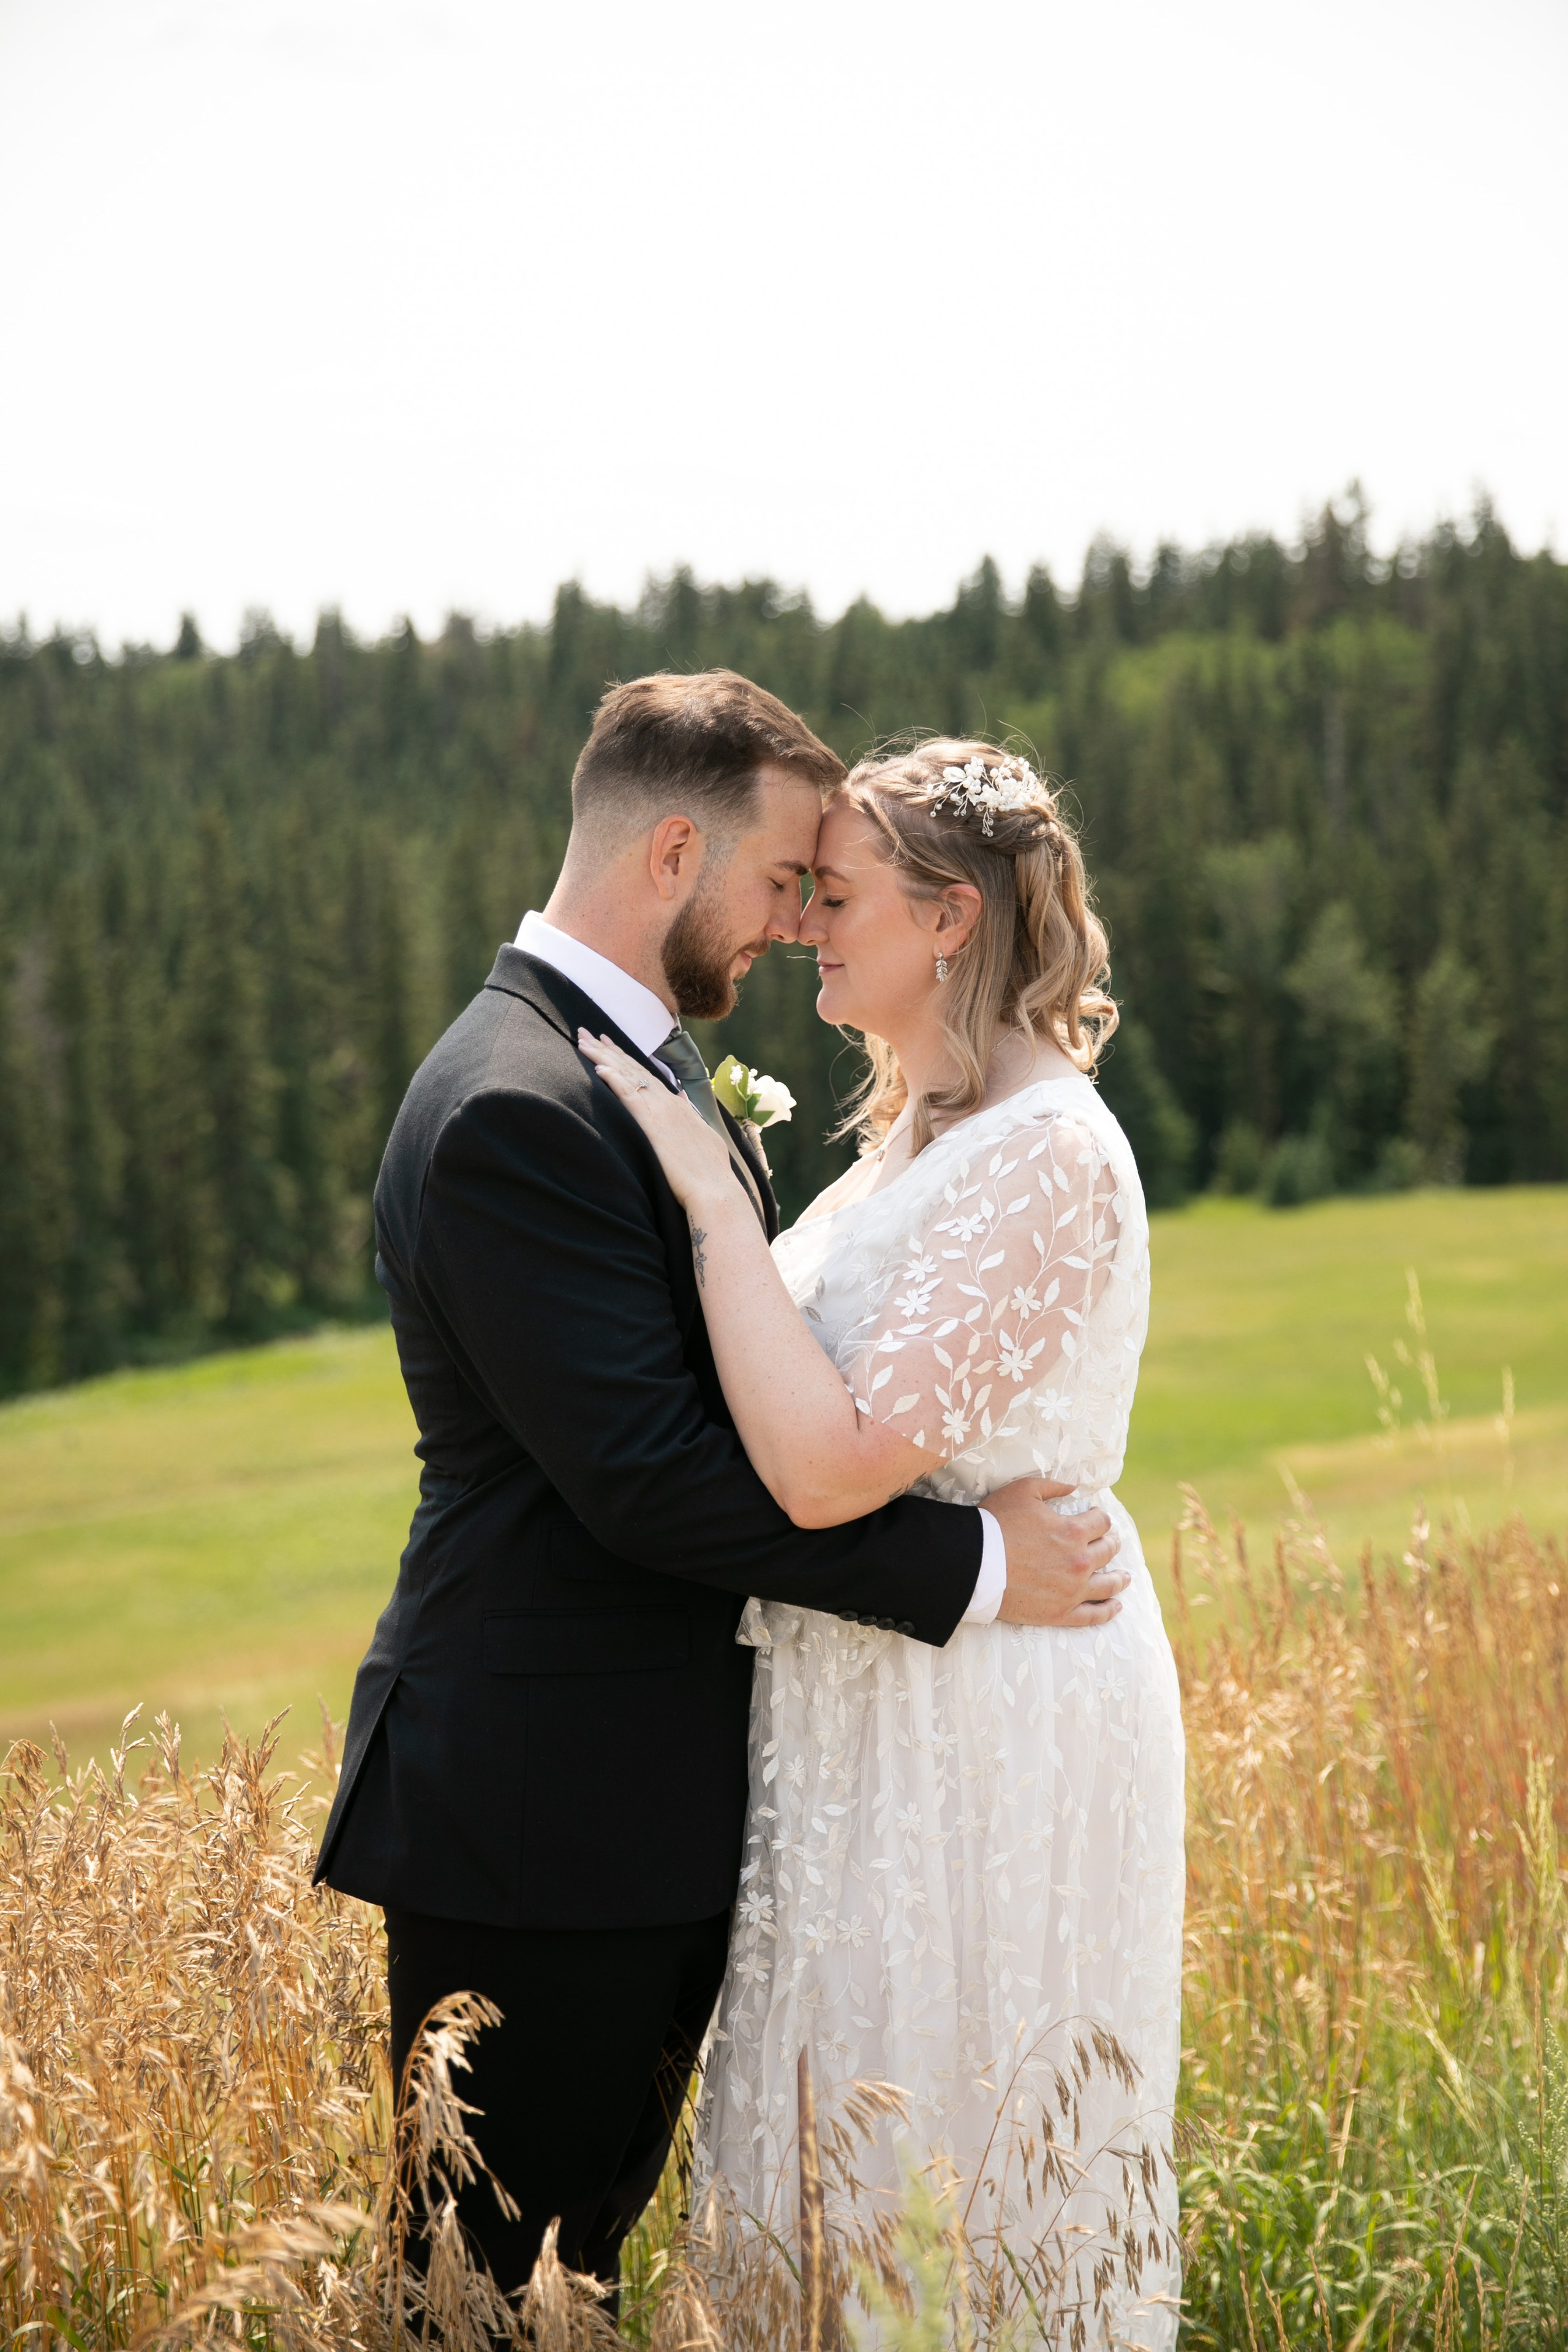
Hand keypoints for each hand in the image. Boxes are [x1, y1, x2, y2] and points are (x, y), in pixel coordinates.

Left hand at [578, 1030, 732, 1212]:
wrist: (714, 1189)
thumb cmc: (709, 1171)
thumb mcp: (703, 1135)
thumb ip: (690, 1115)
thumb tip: (683, 1098)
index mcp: (677, 1105)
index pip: (645, 1075)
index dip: (625, 1058)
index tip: (609, 1044)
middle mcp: (667, 1102)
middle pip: (631, 1068)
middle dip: (607, 1049)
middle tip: (586, 1032)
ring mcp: (660, 1112)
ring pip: (626, 1076)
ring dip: (603, 1057)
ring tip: (583, 1041)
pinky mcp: (652, 1126)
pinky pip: (629, 1097)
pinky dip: (614, 1080)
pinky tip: (599, 1068)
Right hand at [985, 1478, 1127, 1628]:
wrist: (973, 1565)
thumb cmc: (995, 1524)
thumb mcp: (1023, 1491)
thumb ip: (1053, 1485)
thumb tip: (1074, 1487)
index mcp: (1073, 1532)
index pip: (1102, 1522)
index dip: (1100, 1517)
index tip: (1097, 1518)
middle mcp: (1079, 1562)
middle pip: (1107, 1551)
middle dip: (1111, 1543)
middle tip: (1111, 1543)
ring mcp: (1072, 1591)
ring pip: (1108, 1584)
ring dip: (1120, 1578)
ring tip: (1125, 1577)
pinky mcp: (1060, 1614)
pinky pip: (1093, 1615)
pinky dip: (1109, 1610)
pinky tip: (1116, 1605)